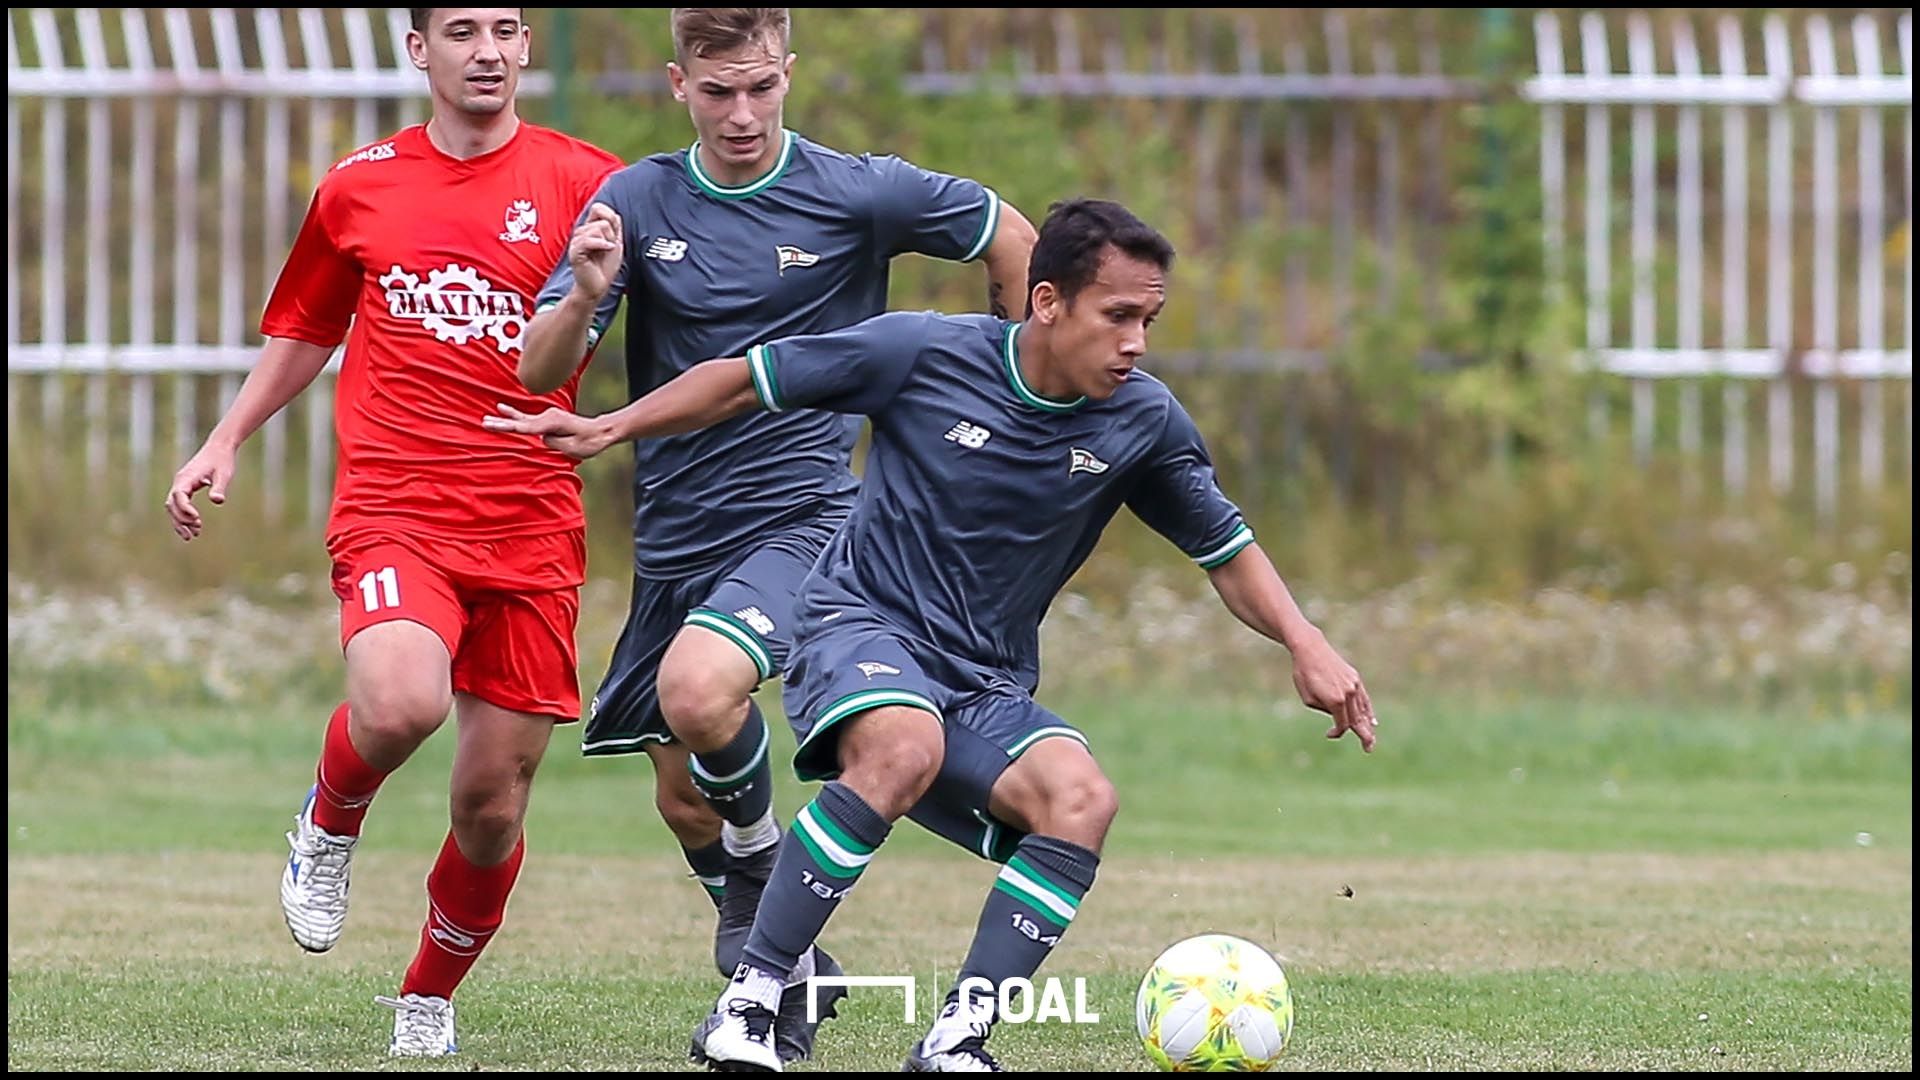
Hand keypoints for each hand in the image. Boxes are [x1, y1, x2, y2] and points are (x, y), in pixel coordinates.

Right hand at [164, 441, 236, 540]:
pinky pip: (180, 505)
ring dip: (181, 521)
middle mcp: (180, 481)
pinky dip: (185, 516)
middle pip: (172, 504)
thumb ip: (219, 487)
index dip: (185, 509)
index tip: (197, 519)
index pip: (178, 495)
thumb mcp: (224, 474)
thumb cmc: (222, 460)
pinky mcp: (186, 488)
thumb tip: (218, 501)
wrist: (219, 448)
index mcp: (186, 477)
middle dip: (180, 520)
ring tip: (193, 535)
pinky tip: (195, 527)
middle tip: (195, 533)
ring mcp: (181, 485)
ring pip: (173, 507)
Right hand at [482, 403, 614, 460]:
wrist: (600, 431)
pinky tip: (503, 409)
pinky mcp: (548, 420)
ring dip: (505, 418)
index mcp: (553, 423)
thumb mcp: (572, 447)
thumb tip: (542, 439)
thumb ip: (554, 443)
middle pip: (521, 422)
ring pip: (522, 419)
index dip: (510, 427)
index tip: (495, 426)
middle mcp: (549, 416)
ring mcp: (548, 416)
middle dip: (502, 422)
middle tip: (485, 422)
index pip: (526, 428)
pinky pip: (528, 419)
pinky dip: (514, 415)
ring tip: (488, 417)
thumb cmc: (589, 442)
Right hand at [569, 202, 622, 301]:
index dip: (610, 217)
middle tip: (607, 249)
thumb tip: (614, 214)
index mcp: (589, 228)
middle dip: (612, 235)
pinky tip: (606, 250)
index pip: (598, 208)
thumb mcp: (615, 243)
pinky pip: (588, 240)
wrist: (597, 286)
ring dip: (607, 242)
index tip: (614, 235)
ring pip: (598, 229)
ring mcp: (577, 241)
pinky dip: (601, 244)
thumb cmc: (605, 267)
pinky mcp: (575, 251)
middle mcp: (581, 232)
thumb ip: (615, 228)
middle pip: (602, 220)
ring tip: (603, 253)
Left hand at [1290, 637, 1376, 752]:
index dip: (1337, 732)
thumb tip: (1337, 716)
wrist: (1311, 649)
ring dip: (1367, 725)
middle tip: (1368, 749)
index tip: (1328, 734)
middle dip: (1364, 736)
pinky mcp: (1355, 678)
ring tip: (1371, 738)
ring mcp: (1354, 685)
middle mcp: (1348, 693)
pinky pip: (1364, 699)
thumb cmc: (1304, 674)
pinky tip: (1372, 720)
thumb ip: (1324, 710)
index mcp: (1335, 700)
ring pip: (1363, 710)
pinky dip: (1368, 710)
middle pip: (1358, 720)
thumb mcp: (1308, 698)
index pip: (1342, 725)